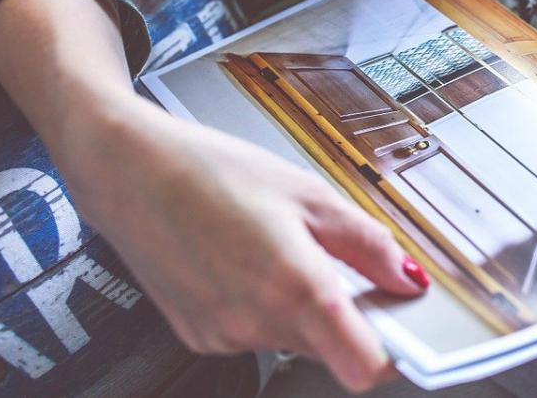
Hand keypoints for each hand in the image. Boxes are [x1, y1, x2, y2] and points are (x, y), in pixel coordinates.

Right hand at [57, 94, 428, 392]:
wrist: (128, 173)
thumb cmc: (210, 171)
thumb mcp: (308, 192)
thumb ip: (368, 243)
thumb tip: (408, 277)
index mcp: (293, 284)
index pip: (363, 365)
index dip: (393, 355)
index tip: (407, 334)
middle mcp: (256, 322)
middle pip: (332, 348)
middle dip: (349, 316)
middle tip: (339, 262)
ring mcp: (224, 335)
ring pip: (295, 340)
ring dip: (305, 308)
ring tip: (280, 248)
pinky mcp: (201, 337)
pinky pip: (257, 334)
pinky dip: (266, 307)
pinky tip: (247, 261)